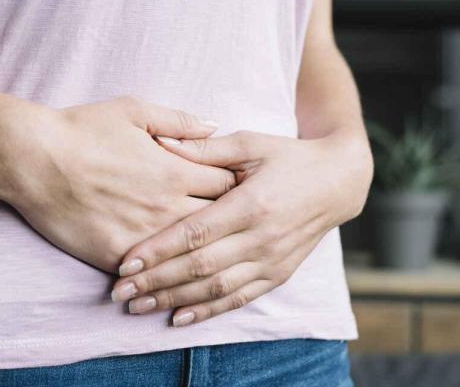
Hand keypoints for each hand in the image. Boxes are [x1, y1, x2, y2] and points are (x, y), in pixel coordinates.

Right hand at [0, 96, 236, 273]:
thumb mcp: (133, 111)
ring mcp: (142, 235)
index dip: (237, 187)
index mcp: (175, 170)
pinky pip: (153, 273)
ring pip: (190, 255)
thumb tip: (215, 127)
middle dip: (229, 223)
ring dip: (203, 253)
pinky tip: (175, 276)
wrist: (32, 159)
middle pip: (218, 224)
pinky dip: (166, 273)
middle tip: (235, 224)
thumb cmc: (81, 129)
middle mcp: (165, 206)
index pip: (229, 185)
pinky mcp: (117, 256)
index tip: (240, 189)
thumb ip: (179, 121)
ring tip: (215, 255)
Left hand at [109, 128, 371, 325]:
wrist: (339, 182)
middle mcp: (262, 237)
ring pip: (216, 288)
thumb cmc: (288, 157)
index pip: (196, 233)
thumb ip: (205, 148)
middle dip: (156, 281)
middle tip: (119, 291)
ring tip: (137, 306)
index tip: (126, 261)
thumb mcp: (250, 142)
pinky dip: (207, 311)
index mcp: (251, 203)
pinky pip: (238, 298)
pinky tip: (178, 317)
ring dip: (174, 300)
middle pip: (200, 266)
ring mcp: (271, 260)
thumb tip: (161, 143)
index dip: (159, 250)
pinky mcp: (278, 274)